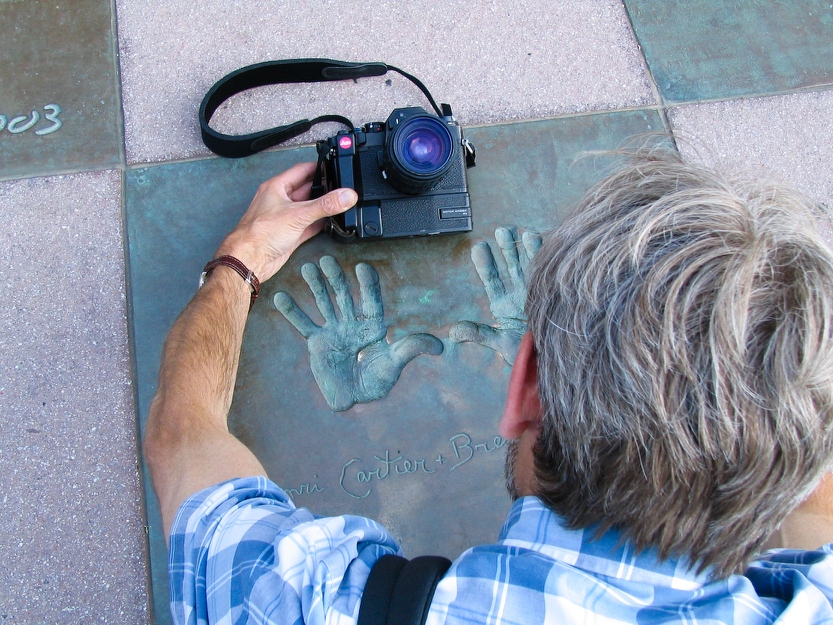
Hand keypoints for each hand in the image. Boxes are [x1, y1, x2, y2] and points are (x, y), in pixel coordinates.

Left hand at [215, 162, 357, 282]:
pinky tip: (330, 225)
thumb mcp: (298, 214)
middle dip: (324, 190)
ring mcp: (284, 218)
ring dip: (322, 208)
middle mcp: (280, 200)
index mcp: (277, 187)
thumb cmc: (260, 233)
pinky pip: (308, 226)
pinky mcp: (289, 234)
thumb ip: (325, 205)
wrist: (250, 260)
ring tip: (340, 206)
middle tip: (342, 189)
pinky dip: (319, 225)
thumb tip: (346, 195)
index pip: (301, 170)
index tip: (335, 167)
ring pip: (308, 208)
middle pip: (307, 190)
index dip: (318, 168)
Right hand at [274, 256, 443, 410]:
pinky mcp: (317, 344)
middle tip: (327, 260)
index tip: (362, 267)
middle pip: (343, 297)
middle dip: (335, 279)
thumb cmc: (377, 381)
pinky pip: (303, 325)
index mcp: (371, 326)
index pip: (370, 301)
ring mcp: (333, 332)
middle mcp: (352, 324)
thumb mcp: (394, 364)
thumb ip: (411, 351)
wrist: (354, 397)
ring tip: (307, 268)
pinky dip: (292, 312)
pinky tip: (280, 296)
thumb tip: (438, 346)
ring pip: (323, 304)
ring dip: (315, 287)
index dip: (367, 285)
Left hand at [449, 227, 541, 364]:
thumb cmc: (523, 353)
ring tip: (523, 233)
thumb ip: (479, 334)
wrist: (548, 359)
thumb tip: (454, 333)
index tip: (478, 247)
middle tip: (501, 230)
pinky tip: (544, 245)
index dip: (485, 263)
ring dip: (526, 249)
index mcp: (502, 303)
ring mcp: (535, 292)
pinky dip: (546, 260)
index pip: (491, 279)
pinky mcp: (551, 294)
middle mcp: (518, 293)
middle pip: (511, 266)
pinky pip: (548, 274)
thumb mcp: (499, 342)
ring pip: (530, 266)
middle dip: (507, 249)